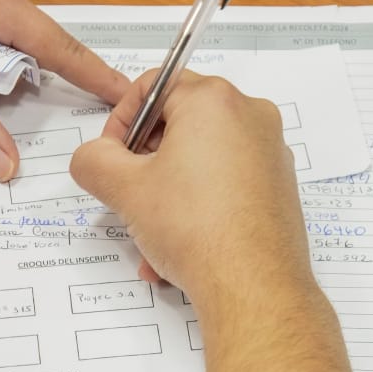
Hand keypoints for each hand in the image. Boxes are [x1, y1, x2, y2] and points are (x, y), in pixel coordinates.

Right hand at [70, 71, 314, 309]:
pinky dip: (197, 207)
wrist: (253, 286)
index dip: (122, 119)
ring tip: (148, 236)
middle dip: (145, 160)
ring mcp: (270, 153)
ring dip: (167, 193)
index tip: (111, 154)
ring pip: (201, 160)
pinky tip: (176, 252)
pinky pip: (226, 185)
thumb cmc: (195, 228)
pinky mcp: (279, 187)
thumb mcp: (124, 189)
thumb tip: (93, 157)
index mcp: (214, 101)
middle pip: (181, 122)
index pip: (155, 85)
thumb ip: (94, 160)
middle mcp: (250, 117)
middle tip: (127, 192)